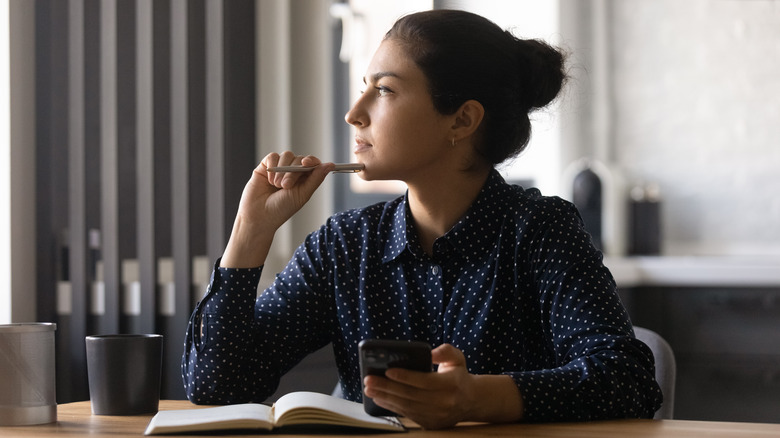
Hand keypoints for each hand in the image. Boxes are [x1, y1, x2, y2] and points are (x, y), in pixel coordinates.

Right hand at [220, 152, 333, 267]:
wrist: (259, 216)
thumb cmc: (281, 209)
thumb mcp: (302, 194)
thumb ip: (315, 178)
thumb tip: (330, 165)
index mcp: (304, 179)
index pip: (312, 163)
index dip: (311, 160)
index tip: (306, 163)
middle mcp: (292, 172)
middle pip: (299, 159)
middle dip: (293, 171)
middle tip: (286, 186)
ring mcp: (279, 168)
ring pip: (286, 155)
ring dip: (282, 170)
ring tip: (277, 186)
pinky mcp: (265, 167)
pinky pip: (273, 156)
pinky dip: (272, 167)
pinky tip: (269, 180)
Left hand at [363, 344, 523, 428]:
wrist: (471, 401)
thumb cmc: (458, 375)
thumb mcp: (457, 358)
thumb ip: (445, 351)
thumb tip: (430, 353)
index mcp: (452, 384)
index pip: (425, 381)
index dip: (405, 376)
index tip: (388, 370)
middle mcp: (445, 403)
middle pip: (411, 395)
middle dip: (387, 387)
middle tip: (369, 379)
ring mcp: (437, 416)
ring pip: (407, 406)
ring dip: (385, 397)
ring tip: (369, 389)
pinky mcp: (431, 424)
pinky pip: (407, 414)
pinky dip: (391, 406)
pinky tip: (379, 398)